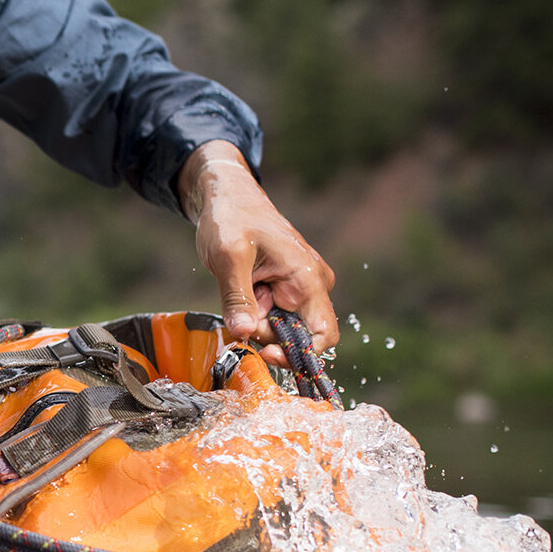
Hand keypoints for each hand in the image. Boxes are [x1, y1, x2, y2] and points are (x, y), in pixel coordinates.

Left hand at [178, 141, 338, 368]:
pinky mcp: (282, 290)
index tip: (265, 352)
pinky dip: (252, 313)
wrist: (227, 197)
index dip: (299, 354)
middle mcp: (311, 287)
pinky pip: (271, 317)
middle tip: (240, 308)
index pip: (324, 335)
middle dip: (266, 332)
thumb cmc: (231, 218)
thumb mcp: (228, 256)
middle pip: (296, 337)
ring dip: (255, 321)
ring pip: (280, 328)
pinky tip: (242, 290)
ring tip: (240, 288)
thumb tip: (244, 334)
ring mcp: (298, 289)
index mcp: (308, 279)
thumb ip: (236, 297)